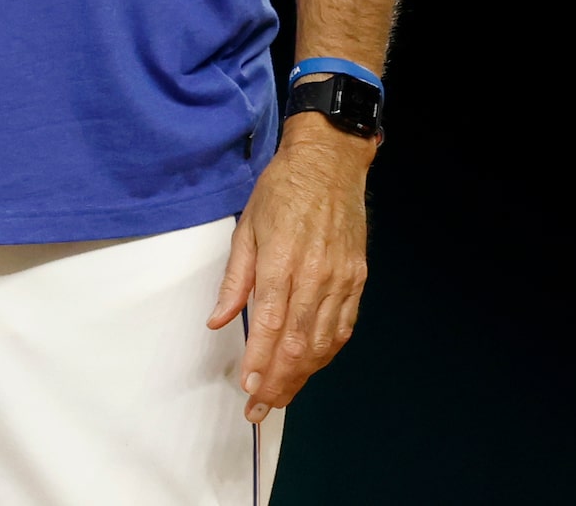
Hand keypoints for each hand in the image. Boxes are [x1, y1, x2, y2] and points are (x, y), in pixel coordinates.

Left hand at [209, 115, 373, 421]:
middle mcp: (315, 275)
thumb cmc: (281, 191)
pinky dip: (325, 354)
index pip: (271, 323)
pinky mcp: (357, 280)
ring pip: (322, 342)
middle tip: (259, 409)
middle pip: (298, 342)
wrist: (330, 165)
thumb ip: (235, 279)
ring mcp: (341, 280)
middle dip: (278, 381)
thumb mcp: (246, 227)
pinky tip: (310, 368)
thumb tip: (218, 320)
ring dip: (301, 376)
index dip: (260, 360)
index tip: (247, 388)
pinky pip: (342, 327)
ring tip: (280, 398)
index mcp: (282, 260)